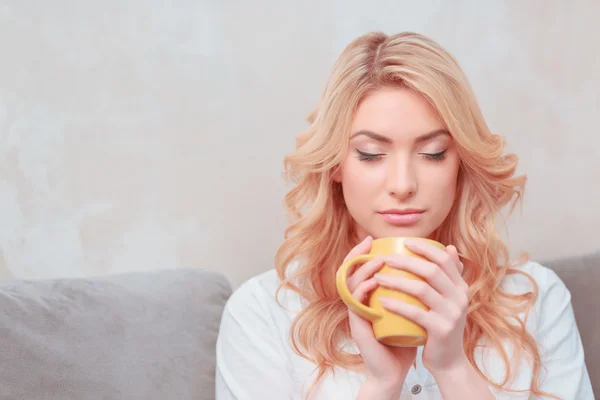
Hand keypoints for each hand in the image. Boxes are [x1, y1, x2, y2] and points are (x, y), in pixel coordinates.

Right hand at [344, 236, 416, 394]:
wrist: (395, 369)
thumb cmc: (405, 338)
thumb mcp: (414, 309)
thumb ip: (422, 288)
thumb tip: (440, 263)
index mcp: (368, 296)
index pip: (360, 268)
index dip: (362, 252)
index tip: (374, 238)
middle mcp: (359, 302)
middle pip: (349, 272)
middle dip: (357, 254)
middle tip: (369, 242)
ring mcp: (356, 313)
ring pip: (350, 285)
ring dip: (362, 271)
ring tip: (377, 261)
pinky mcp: (357, 326)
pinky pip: (355, 305)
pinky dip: (362, 292)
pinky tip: (373, 283)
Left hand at [374, 240, 468, 373]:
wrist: (449, 362)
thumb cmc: (441, 326)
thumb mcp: (449, 300)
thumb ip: (449, 276)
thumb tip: (449, 247)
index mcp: (460, 287)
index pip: (444, 259)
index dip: (425, 248)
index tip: (405, 242)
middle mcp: (460, 298)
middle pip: (431, 271)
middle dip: (406, 261)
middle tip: (385, 259)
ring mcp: (452, 314)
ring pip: (422, 289)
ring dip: (397, 281)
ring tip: (378, 278)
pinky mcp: (441, 330)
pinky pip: (416, 313)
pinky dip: (398, 305)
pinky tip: (382, 301)